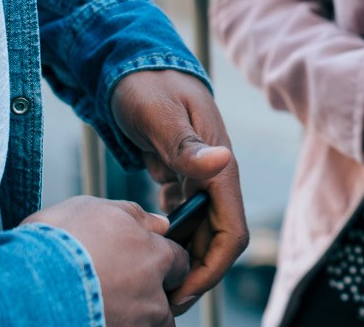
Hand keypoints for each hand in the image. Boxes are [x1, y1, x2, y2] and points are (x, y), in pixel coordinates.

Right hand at [22, 197, 188, 325]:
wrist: (22, 286)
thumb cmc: (55, 242)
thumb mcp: (93, 209)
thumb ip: (134, 215)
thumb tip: (158, 222)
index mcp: (155, 257)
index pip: (179, 261)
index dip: (163, 261)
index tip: (144, 263)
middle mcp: (153, 296)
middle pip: (165, 301)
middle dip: (149, 296)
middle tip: (116, 289)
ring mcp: (136, 324)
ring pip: (147, 323)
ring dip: (131, 316)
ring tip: (100, 305)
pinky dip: (113, 323)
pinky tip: (90, 314)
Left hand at [111, 70, 248, 313]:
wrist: (132, 61)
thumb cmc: (145, 84)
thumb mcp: (160, 114)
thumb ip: (188, 146)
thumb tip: (224, 164)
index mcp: (220, 166)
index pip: (232, 232)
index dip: (213, 268)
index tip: (183, 293)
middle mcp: (216, 175)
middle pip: (219, 240)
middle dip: (198, 274)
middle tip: (162, 301)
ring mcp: (200, 177)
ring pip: (202, 233)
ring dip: (184, 260)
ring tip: (153, 284)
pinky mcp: (183, 177)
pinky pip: (184, 220)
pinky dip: (171, 240)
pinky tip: (147, 252)